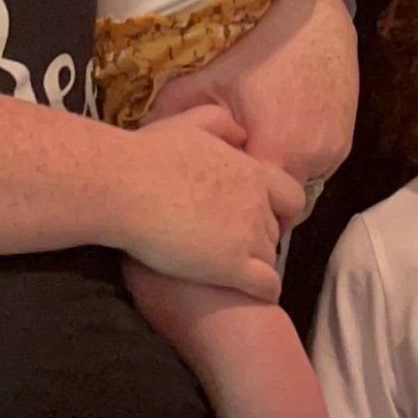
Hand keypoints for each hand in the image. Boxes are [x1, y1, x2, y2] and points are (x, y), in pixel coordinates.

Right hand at [116, 97, 306, 299]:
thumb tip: (240, 133)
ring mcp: (247, 237)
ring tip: (233, 270)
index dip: (278, 210)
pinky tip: (250, 293)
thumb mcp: (190, 124)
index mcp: (251, 172)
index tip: (257, 217)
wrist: (128, 187)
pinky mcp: (232, 267)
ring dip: (257, 265)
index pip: (290, 196)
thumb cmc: (150, 154)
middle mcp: (257, 204)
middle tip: (233, 244)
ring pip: (270, 258)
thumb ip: (220, 125)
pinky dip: (264, 291)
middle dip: (260, 237)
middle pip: (275, 229)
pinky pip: (266, 285)